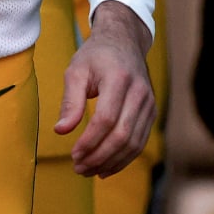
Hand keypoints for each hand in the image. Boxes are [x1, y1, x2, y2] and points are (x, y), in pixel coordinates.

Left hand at [57, 0, 154, 177]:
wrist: (124, 42)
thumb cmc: (96, 56)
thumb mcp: (76, 71)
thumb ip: (70, 101)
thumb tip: (61, 131)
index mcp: (119, 78)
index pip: (106, 118)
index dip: (89, 141)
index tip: (73, 154)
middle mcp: (139, 91)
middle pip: (122, 135)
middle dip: (99, 156)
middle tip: (79, 168)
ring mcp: (149, 103)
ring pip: (133, 143)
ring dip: (111, 162)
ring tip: (89, 171)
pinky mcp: (152, 112)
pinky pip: (140, 142)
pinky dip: (124, 159)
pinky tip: (106, 167)